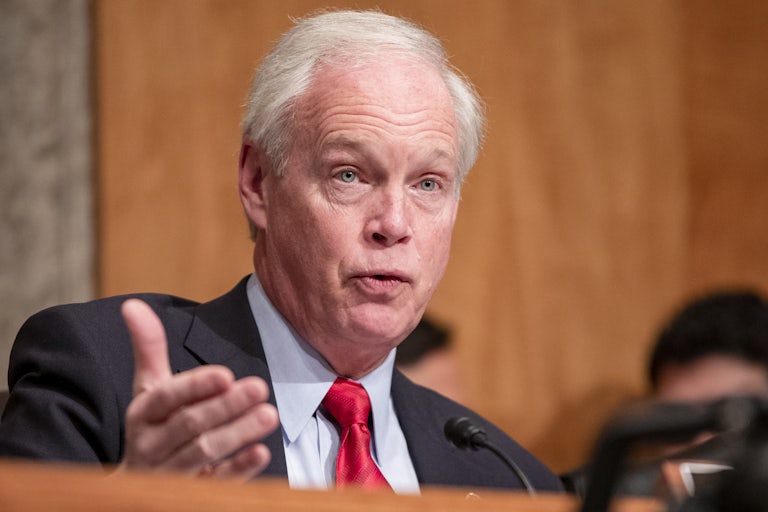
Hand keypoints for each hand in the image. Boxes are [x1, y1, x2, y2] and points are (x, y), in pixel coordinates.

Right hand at [116, 298, 278, 479]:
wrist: (134, 488)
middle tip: (259, 387)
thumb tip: (132, 303)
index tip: (225, 373)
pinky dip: (238, 469)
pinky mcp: (192, 494)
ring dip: (237, 434)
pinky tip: (261, 453)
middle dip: (225, 406)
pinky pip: (216, 484)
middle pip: (189, 425)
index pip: (165, 398)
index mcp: (142, 415)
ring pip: (204, 453)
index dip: (194, 386)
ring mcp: (172, 474)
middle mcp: (152, 446)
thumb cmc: (152, 427)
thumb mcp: (147, 389)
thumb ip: (148, 348)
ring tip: (269, 414)